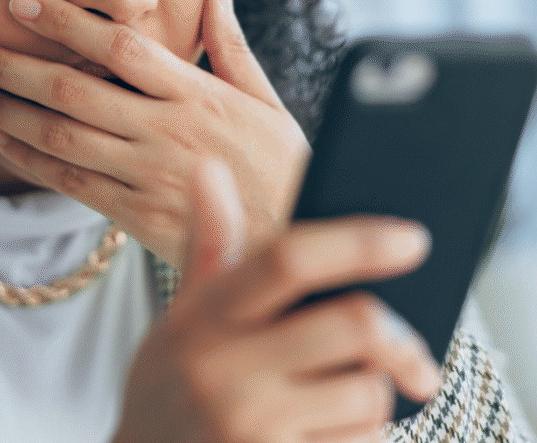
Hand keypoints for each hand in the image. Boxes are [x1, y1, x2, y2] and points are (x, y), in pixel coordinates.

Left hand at [0, 0, 309, 266]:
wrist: (292, 247)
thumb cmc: (283, 167)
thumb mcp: (267, 100)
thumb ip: (233, 43)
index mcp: (196, 94)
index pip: (119, 45)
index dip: (64, 22)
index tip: (19, 2)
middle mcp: (165, 130)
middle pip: (71, 89)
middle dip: (8, 66)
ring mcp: (147, 174)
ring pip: (58, 136)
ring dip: (1, 110)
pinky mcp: (135, 214)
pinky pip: (68, 182)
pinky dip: (25, 158)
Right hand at [112, 160, 442, 442]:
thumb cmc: (170, 385)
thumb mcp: (181, 316)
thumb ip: (209, 243)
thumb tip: (208, 166)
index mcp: (204, 318)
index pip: (287, 261)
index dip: (356, 243)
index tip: (411, 239)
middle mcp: (225, 370)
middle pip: (355, 325)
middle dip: (396, 334)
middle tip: (406, 346)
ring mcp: (252, 427)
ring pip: (368, 391)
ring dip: (371, 392)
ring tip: (333, 397)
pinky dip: (359, 436)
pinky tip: (320, 432)